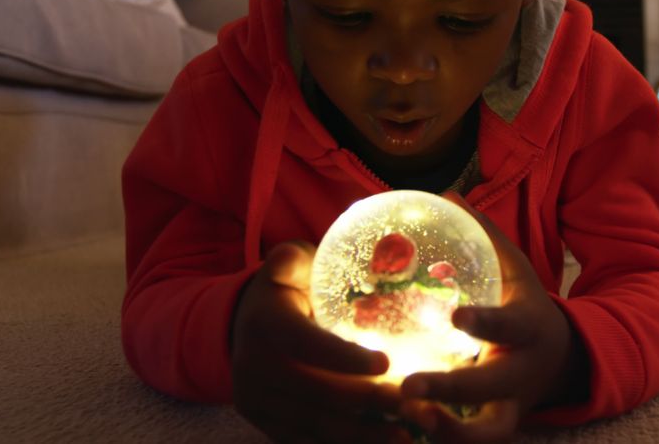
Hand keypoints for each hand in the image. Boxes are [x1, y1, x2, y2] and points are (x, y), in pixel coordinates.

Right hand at [231, 241, 411, 443]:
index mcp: (264, 323)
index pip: (309, 345)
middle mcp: (253, 367)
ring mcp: (257, 402)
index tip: (388, 363)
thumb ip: (308, 256)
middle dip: (371, 401)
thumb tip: (330, 235)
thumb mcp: (290, 263)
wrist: (243, 326)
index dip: (348, 359)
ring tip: (407, 433)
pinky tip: (381, 443)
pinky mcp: (266, 426)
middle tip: (415, 400)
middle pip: (320, 393)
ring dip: (365, 435)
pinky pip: (308, 442)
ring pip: (317, 427)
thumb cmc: (285, 289)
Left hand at [398, 194, 586, 442]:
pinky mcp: (495, 426)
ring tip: (409, 416)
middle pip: (489, 389)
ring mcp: (509, 406)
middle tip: (410, 388)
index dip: (485, 324)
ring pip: (486, 434)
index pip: (508, 326)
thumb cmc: (525, 306)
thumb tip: (448, 193)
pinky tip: (403, 427)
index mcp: (527, 328)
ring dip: (447, 432)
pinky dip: (441, 439)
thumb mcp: (515, 270)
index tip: (456, 316)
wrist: (561, 360)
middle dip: (451, 392)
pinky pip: (468, 443)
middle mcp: (520, 374)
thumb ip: (484, 236)